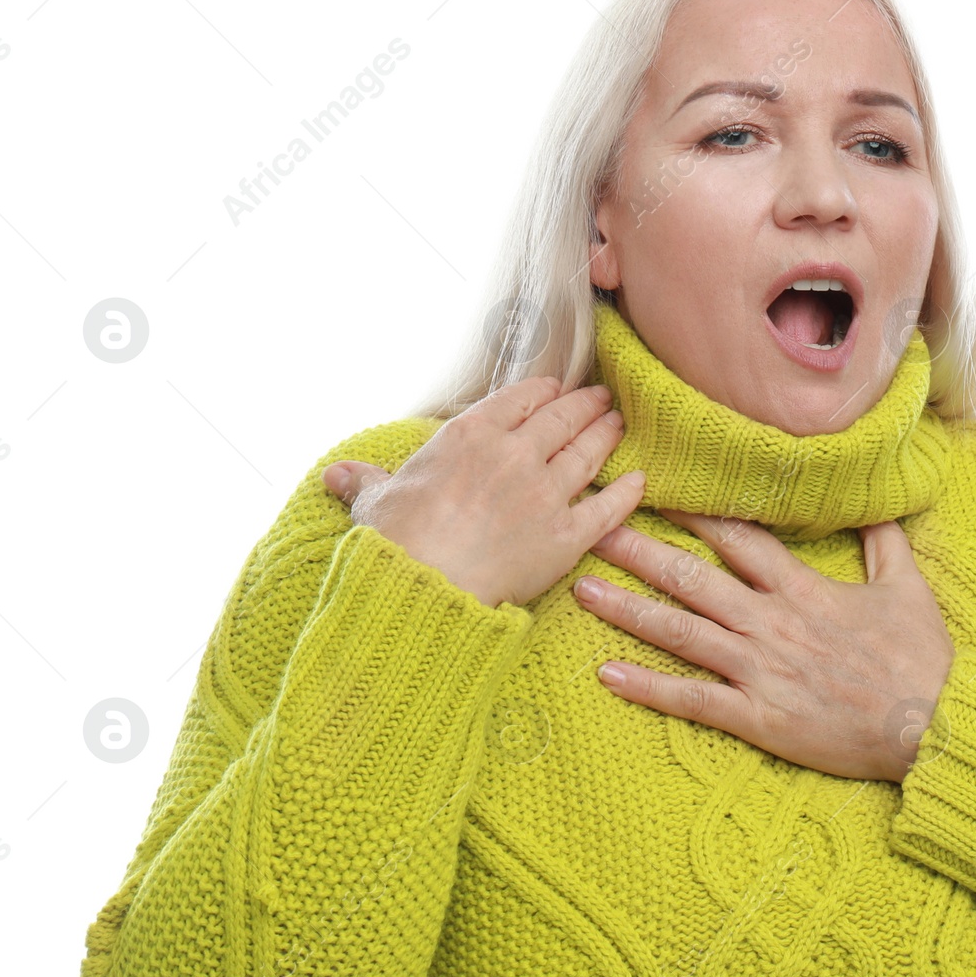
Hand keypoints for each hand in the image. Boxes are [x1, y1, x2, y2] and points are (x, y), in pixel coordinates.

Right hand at [322, 376, 645, 608]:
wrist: (420, 588)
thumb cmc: (393, 542)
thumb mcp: (374, 501)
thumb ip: (365, 481)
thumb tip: (335, 476)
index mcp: (469, 437)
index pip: (518, 399)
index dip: (542, 391)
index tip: (555, 388)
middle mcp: (514, 456)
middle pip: (561, 419)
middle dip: (583, 404)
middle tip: (600, 397)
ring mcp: (544, 495)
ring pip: (587, 454)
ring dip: (606, 435)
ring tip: (618, 423)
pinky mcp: (566, 538)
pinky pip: (607, 508)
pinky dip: (627, 493)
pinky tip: (639, 481)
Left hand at [573, 508, 955, 782]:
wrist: (933, 725)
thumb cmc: (921, 659)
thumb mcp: (907, 588)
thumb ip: (883, 543)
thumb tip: (877, 504)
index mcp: (802, 588)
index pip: (737, 537)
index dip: (691, 510)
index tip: (653, 487)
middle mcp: (771, 621)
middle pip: (691, 577)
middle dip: (637, 550)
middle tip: (590, 526)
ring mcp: (760, 669)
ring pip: (680, 633)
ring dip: (627, 610)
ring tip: (581, 590)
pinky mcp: (758, 717)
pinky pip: (692, 700)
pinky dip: (647, 687)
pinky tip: (606, 675)